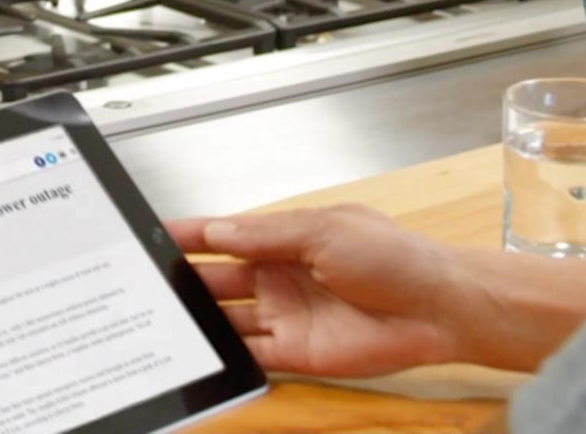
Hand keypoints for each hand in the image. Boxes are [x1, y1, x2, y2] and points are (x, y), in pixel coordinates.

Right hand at [168, 205, 472, 377]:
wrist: (437, 307)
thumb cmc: (395, 257)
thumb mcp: (324, 229)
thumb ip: (266, 233)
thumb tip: (219, 229)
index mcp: (284, 238)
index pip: (224, 235)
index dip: (189, 235)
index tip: (153, 236)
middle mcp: (279, 277)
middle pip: (217, 279)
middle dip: (184, 279)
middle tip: (149, 283)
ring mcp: (286, 316)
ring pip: (227, 318)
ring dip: (199, 319)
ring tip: (164, 319)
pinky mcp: (296, 354)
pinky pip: (251, 356)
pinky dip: (227, 357)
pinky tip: (204, 354)